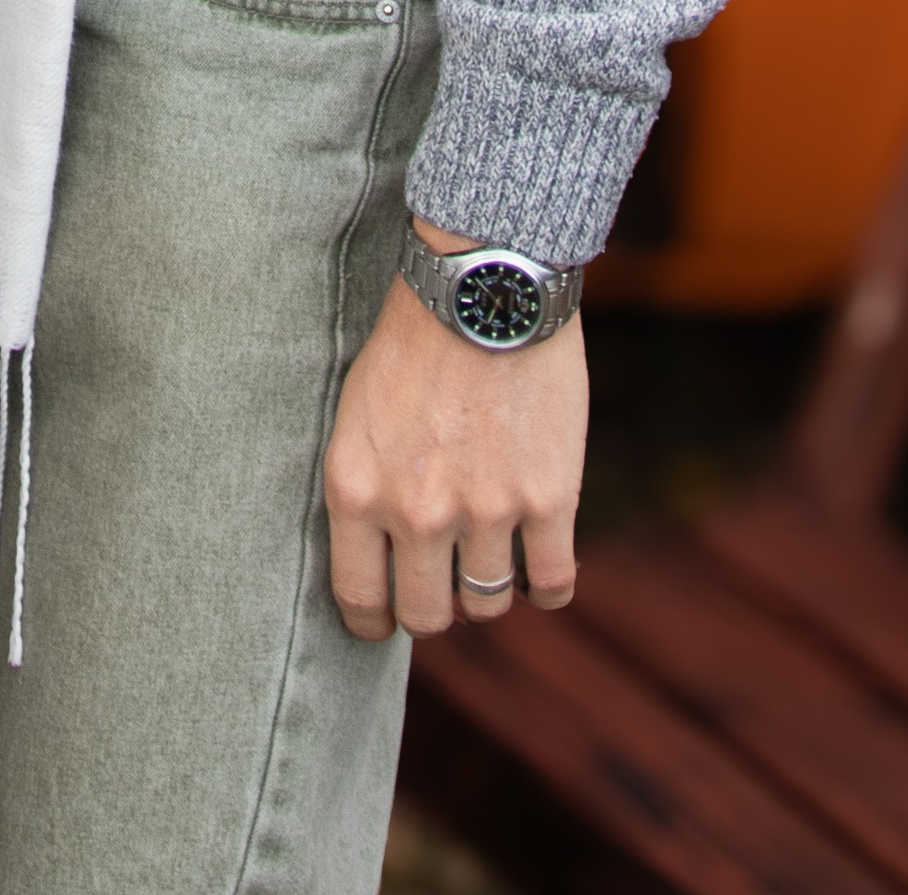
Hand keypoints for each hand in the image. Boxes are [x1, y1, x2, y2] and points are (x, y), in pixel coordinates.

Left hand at [322, 227, 585, 641]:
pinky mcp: (547, 499)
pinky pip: (551, 584)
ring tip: (489, 556)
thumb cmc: (413, 339)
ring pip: (488, 603)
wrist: (483, 284)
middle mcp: (416, 513)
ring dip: (488, 588)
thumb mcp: (357, 412)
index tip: (385, 620)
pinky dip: (546, 585)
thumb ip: (366, 487)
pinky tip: (539, 565)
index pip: (360, 600)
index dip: (374, 623)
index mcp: (356, 489)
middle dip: (435, 608)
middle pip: (429, 616)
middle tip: (442, 585)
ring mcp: (485, 511)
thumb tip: (378, 554)